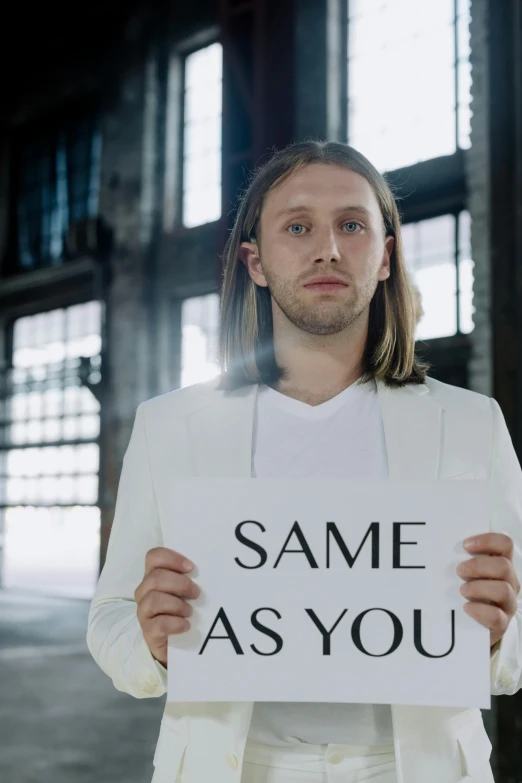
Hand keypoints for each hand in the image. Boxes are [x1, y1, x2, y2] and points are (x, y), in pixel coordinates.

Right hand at [134, 547, 199, 666]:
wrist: (175, 644)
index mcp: (153, 576)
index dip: (171, 559)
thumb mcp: (185, 592)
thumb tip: (209, 572)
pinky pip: (159, 624)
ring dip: (177, 604)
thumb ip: (189, 579)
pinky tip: (186, 625)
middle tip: (196, 593)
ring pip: (154, 599)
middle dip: (180, 584)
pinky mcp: (148, 631)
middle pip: (156, 578)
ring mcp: (144, 611)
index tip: (191, 567)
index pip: (154, 557)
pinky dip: (176, 623)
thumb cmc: (182, 610)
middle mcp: (144, 591)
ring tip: (190, 611)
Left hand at [457, 533, 519, 647]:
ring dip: (478, 587)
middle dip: (478, 566)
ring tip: (462, 590)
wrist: (471, 625)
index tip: (465, 545)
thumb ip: (464, 560)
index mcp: (502, 565)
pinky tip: (466, 607)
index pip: (505, 544)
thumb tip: (441, 546)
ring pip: (503, 590)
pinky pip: (496, 616)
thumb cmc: (469, 592)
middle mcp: (510, 582)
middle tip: (459, 570)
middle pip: (504, 566)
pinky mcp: (502, 623)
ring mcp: (508, 603)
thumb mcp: (468, 573)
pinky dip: (479, 610)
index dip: (487, 540)